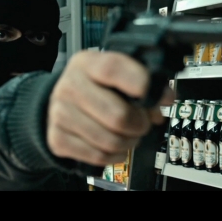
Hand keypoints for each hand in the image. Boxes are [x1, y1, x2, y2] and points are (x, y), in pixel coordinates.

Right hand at [46, 49, 173, 166]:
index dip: (142, 85)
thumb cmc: (95, 87)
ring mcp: (60, 114)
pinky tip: (114, 146)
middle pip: (117, 116)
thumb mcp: (115, 73)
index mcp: (86, 63)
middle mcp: (69, 86)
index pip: (113, 69)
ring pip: (110, 141)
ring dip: (129, 142)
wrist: (62, 101)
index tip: (159, 97)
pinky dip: (114, 156)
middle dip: (140, 124)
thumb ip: (142, 81)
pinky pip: (98, 157)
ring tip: (128, 134)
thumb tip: (163, 99)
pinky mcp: (58, 139)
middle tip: (142, 122)